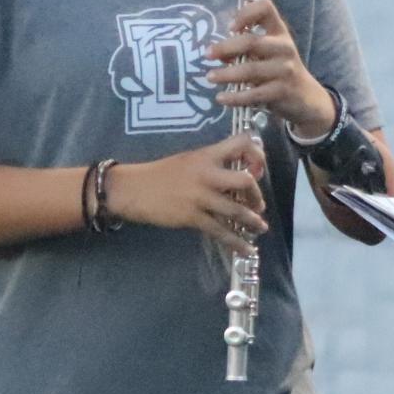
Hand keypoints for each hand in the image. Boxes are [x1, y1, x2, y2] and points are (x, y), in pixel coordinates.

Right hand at [107, 135, 268, 254]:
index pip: (241, 144)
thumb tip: (234, 174)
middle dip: (256, 194)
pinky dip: (236, 242)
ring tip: (259, 228)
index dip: (256, 155)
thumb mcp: (188, 159)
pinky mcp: (193, 217)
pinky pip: (220, 231)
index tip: (257, 170)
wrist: (134, 189)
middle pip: (245, 180)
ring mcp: (200, 196)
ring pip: (236, 209)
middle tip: (257, 204)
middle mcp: (207, 174)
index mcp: (206, 155)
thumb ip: (211, 163)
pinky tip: (246, 249)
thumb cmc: (160, 174)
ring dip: (252, 221)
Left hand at [207, 0, 333, 133]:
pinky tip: (221, 98)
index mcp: (279, 31)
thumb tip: (217, 53)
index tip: (230, 27)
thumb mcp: (266, 54)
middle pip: (251, 42)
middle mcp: (284, 46)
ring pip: (250, 70)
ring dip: (226, 74)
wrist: (306, 97)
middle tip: (207, 54)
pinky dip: (235, 97)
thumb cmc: (279, 69)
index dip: (246, 13)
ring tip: (210, 77)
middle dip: (226, 47)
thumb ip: (244, 49)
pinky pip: (254, 94)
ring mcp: (285, 69)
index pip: (266, 8)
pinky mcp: (282, 91)